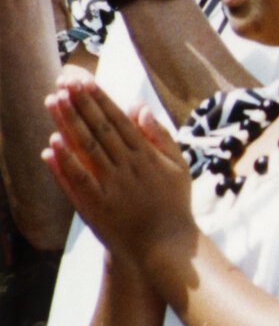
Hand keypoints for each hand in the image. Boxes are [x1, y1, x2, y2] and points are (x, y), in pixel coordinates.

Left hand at [42, 70, 194, 266]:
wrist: (166, 245)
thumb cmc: (174, 205)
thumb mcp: (178, 167)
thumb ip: (160, 136)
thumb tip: (139, 107)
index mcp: (148, 155)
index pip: (119, 120)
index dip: (100, 100)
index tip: (84, 81)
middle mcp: (129, 167)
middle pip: (100, 128)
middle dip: (80, 104)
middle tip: (63, 82)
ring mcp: (112, 185)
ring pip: (87, 147)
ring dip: (68, 122)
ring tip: (53, 100)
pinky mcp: (97, 205)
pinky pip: (78, 178)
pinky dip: (65, 160)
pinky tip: (53, 142)